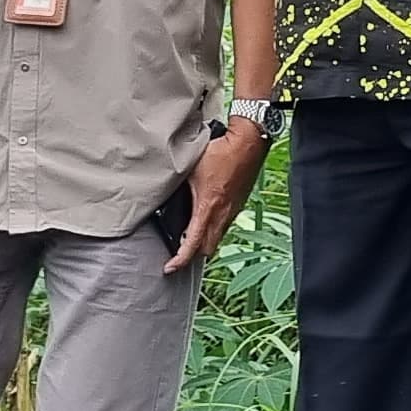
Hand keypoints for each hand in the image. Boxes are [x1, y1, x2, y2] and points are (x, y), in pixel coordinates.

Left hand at [170, 119, 270, 273]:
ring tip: (189, 241)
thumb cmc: (220, 150)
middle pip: (208, 249)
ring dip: (204, 244)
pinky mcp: (238, 204)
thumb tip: (162, 193)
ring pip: (218, 238)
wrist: (248, 141)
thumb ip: (178, 186)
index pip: (193, 243)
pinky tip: (204, 221)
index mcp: (209, 206)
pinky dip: (213, 231)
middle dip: (192, 257)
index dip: (180, 260)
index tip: (169, 268)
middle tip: (176, 255)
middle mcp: (223, 213)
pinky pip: (224, 226)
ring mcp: (233, 210)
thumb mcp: (190, 168)